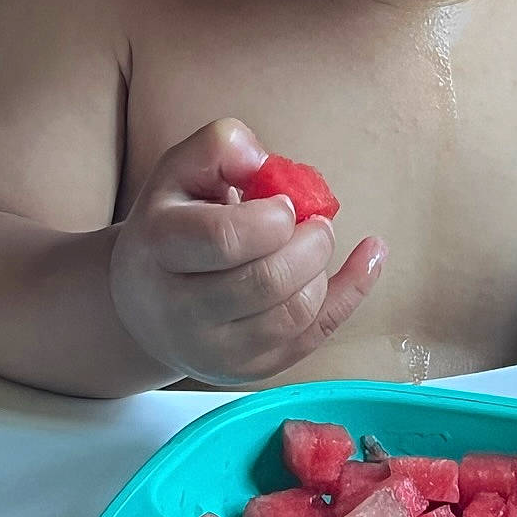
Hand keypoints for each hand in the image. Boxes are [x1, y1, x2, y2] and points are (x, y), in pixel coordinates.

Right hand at [108, 119, 385, 385]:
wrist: (145, 304)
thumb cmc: (172, 226)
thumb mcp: (179, 171)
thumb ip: (218, 146)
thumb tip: (260, 161)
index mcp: (159, 249)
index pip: (225, 239)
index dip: (271, 217)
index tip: (282, 204)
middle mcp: (180, 310)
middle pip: (266, 282)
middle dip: (309, 243)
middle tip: (313, 222)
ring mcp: (215, 350)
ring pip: (294, 314)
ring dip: (322, 268)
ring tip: (314, 242)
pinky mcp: (248, 371)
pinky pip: (315, 336)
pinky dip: (353, 291)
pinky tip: (371, 255)